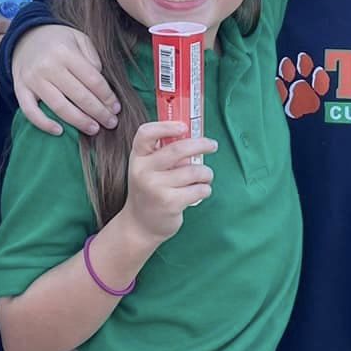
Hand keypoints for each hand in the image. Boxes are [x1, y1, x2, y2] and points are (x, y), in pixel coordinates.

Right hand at [14, 24, 120, 135]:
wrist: (25, 38)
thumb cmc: (59, 41)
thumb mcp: (79, 39)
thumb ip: (93, 58)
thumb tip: (101, 86)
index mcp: (65, 52)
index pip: (92, 79)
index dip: (107, 96)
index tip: (116, 108)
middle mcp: (48, 66)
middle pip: (79, 95)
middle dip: (98, 112)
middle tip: (111, 123)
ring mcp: (32, 79)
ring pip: (58, 106)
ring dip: (79, 121)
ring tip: (94, 129)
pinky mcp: (20, 89)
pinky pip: (30, 111)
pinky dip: (44, 124)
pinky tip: (59, 131)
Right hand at [124, 121, 216, 241]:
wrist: (140, 225)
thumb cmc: (149, 190)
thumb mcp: (147, 168)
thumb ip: (162, 152)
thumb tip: (193, 136)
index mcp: (138, 157)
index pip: (146, 133)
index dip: (166, 126)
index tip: (184, 126)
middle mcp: (143, 171)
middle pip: (178, 149)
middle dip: (201, 144)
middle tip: (212, 145)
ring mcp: (156, 188)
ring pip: (194, 171)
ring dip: (206, 173)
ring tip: (205, 176)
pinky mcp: (170, 203)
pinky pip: (198, 189)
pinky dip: (205, 189)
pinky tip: (201, 191)